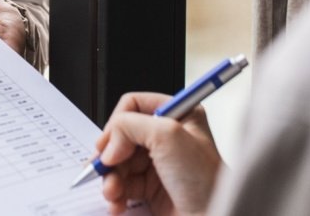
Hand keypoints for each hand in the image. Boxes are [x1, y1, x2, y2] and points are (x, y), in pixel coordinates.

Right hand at [96, 92, 222, 215]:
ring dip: (111, 178)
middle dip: (111, 156)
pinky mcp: (153, 189)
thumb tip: (109, 140)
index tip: (109, 145)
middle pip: (122, 137)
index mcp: (178, 115)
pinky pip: (123, 186)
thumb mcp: (168, 136)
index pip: (134, 105)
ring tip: (113, 193)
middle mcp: (168, 138)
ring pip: (119, 163)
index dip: (117, 123)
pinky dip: (115, 195)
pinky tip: (117, 203)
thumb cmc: (205, 183)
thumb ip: (130, 125)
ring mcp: (160, 164)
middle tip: (104, 169)